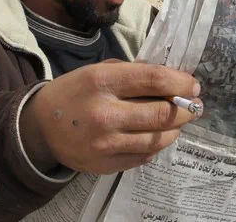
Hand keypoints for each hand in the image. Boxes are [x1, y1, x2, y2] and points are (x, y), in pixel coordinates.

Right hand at [19, 60, 201, 174]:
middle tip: (195, 105)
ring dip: (175, 129)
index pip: (154, 80)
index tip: (193, 85)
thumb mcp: (98, 71)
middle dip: (187, 109)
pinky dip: (156, 144)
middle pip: (162, 113)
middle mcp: (105, 114)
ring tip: (178, 121)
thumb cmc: (75, 93)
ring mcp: (105, 144)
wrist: (40, 128)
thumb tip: (173, 79)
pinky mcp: (106, 165)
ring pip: (158, 138)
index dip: (180, 82)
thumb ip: (134, 74)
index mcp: (102, 82)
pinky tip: (156, 135)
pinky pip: (145, 155)